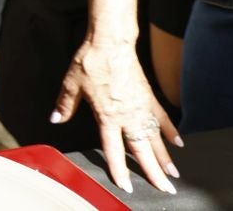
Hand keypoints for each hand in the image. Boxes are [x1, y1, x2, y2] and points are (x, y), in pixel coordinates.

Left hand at [52, 38, 180, 194]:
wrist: (111, 42)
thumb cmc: (90, 62)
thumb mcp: (71, 84)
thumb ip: (65, 105)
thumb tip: (55, 119)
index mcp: (107, 116)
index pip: (114, 149)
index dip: (120, 169)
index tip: (127, 185)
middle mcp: (127, 115)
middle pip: (142, 149)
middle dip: (153, 171)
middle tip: (165, 188)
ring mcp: (141, 107)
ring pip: (156, 138)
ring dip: (165, 157)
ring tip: (173, 174)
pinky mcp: (149, 97)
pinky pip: (162, 118)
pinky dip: (170, 131)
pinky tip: (177, 143)